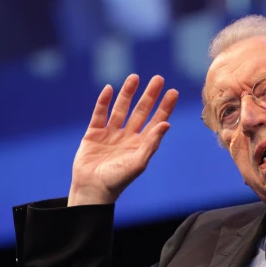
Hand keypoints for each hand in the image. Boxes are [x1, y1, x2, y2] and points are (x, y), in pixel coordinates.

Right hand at [68, 74, 178, 205]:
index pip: (156, 121)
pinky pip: (99, 114)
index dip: (164, 107)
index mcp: (141, 145)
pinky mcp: (93, 134)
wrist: (92, 189)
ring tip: (135, 77)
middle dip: (149, 96)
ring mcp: (110, 134)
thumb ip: (152, 143)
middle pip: (141, 111)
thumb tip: (167, 124)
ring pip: (121, 109)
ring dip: (127, 93)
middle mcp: (128, 137)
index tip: (173, 92)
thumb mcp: (138, 162)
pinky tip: (109, 89)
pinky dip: (103, 102)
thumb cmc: (118, 180)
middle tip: (158, 79)